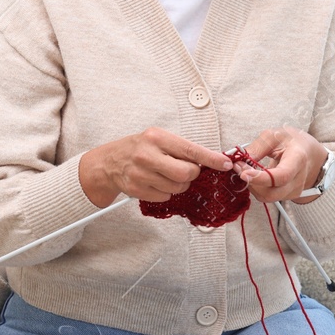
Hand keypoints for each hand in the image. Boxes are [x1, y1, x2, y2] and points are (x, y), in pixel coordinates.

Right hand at [79, 128, 231, 207]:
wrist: (109, 162)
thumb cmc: (139, 148)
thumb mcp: (157, 138)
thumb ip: (181, 148)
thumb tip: (211, 159)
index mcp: (156, 138)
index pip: (190, 149)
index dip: (211, 159)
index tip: (225, 163)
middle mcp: (147, 155)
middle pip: (186, 173)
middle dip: (192, 174)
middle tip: (186, 169)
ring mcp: (141, 174)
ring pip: (177, 187)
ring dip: (179, 183)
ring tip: (166, 174)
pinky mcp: (137, 190)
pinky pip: (166, 196)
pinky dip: (166, 191)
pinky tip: (156, 182)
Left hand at [232, 127, 328, 203]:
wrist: (308, 153)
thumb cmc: (292, 141)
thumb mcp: (274, 136)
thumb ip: (257, 148)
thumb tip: (240, 160)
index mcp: (298, 159)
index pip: (281, 176)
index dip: (261, 178)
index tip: (243, 173)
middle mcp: (298, 179)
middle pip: (272, 193)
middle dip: (251, 182)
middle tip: (238, 167)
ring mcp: (294, 190)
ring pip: (267, 197)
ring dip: (251, 185)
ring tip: (244, 169)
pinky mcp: (288, 196)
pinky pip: (267, 196)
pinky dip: (256, 187)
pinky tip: (253, 175)